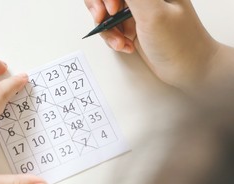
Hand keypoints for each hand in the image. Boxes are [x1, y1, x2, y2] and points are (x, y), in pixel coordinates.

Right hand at [84, 0, 220, 92]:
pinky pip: (111, 28)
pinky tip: (126, 46)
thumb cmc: (180, 42)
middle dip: (100, 9)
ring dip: (108, 29)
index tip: (111, 9)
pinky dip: (113, 39)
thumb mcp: (153, 14)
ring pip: (106, 13)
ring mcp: (137, 11)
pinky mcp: (133, 27)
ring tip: (120, 42)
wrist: (188, 69)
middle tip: (103, 20)